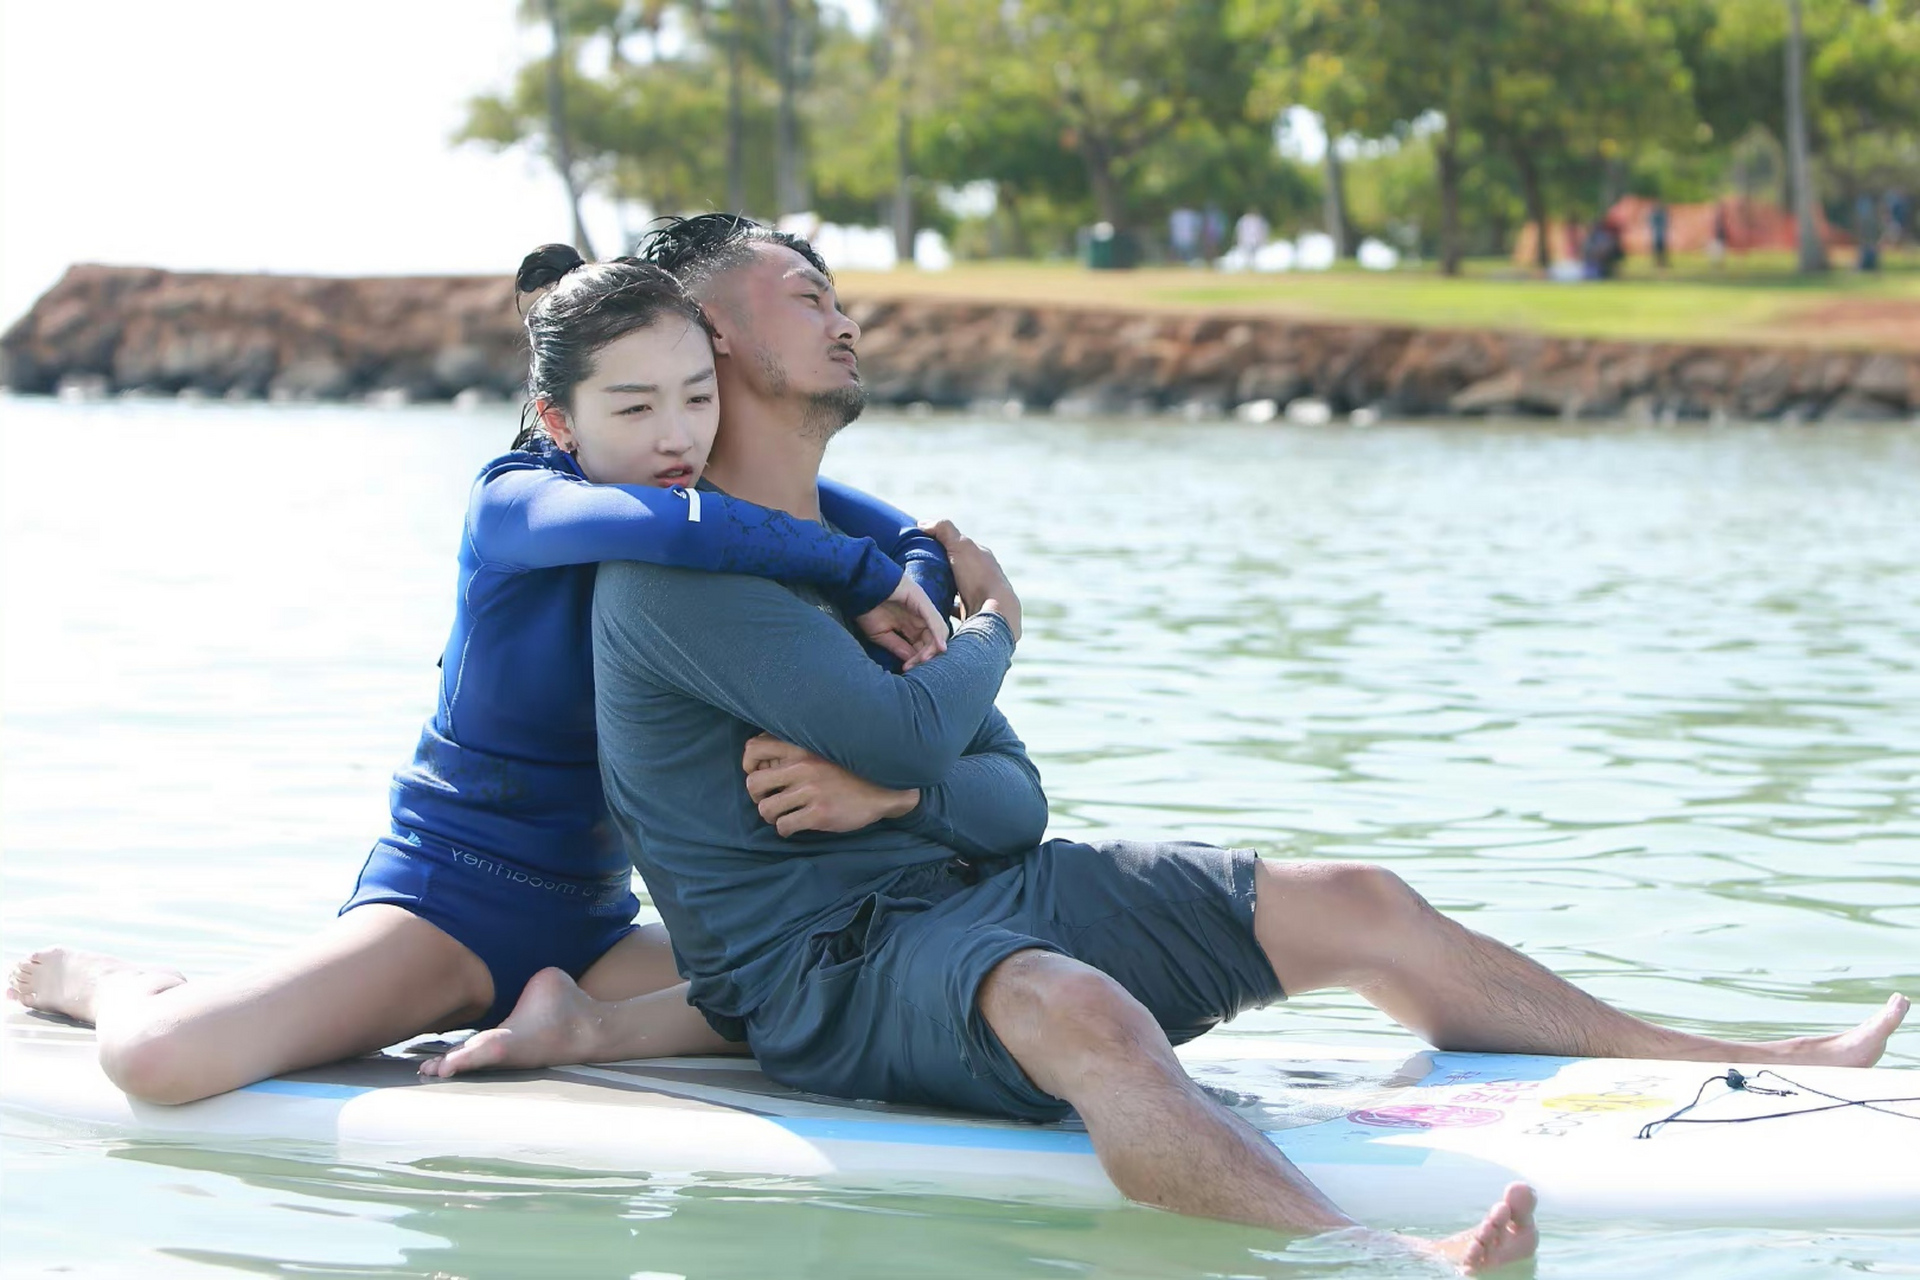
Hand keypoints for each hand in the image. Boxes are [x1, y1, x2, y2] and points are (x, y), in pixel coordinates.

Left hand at [742, 734, 918, 835]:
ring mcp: (810, 791)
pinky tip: (796, 826)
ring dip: (772, 816)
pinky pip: (784, 826)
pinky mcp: (819, 813)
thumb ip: (796, 750)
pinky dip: (785, 830)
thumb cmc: (851, 769)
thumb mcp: (823, 748)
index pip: (753, 747)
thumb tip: (765, 762)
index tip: (763, 774)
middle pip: (753, 783)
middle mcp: (802, 766)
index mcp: (801, 746)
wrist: (886, 788)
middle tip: (771, 799)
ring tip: (785, 815)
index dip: (750, 764)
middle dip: (757, 795)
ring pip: (765, 809)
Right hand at [853, 574, 947, 670]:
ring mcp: (922, 607)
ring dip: (932, 648)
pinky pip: (934, 619)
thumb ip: (898, 647)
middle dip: (926, 655)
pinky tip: (939, 647)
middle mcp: (920, 616)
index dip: (918, 658)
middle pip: (933, 640)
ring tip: (922, 660)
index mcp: (911, 625)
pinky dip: (938, 634)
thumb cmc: (866, 609)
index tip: (907, 668)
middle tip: (913, 666)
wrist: (857, 589)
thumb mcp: (881, 634)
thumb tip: (912, 661)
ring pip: (938, 631)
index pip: (924, 645)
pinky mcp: (921, 599)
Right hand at [918, 520, 1020, 641]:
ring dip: (944, 589)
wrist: (994, 614)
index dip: (943, 544)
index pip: (961, 547)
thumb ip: (944, 530)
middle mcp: (985, 576)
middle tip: (920, 570)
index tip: (922, 547)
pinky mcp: (975, 614)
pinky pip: (956, 609)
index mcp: (983, 558)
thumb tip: (923, 522)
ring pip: (958, 590)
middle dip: (942, 569)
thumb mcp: (960, 545)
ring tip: (923, 590)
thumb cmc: (978, 577)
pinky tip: (933, 609)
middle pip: (959, 569)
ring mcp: (981, 597)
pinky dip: (945, 608)